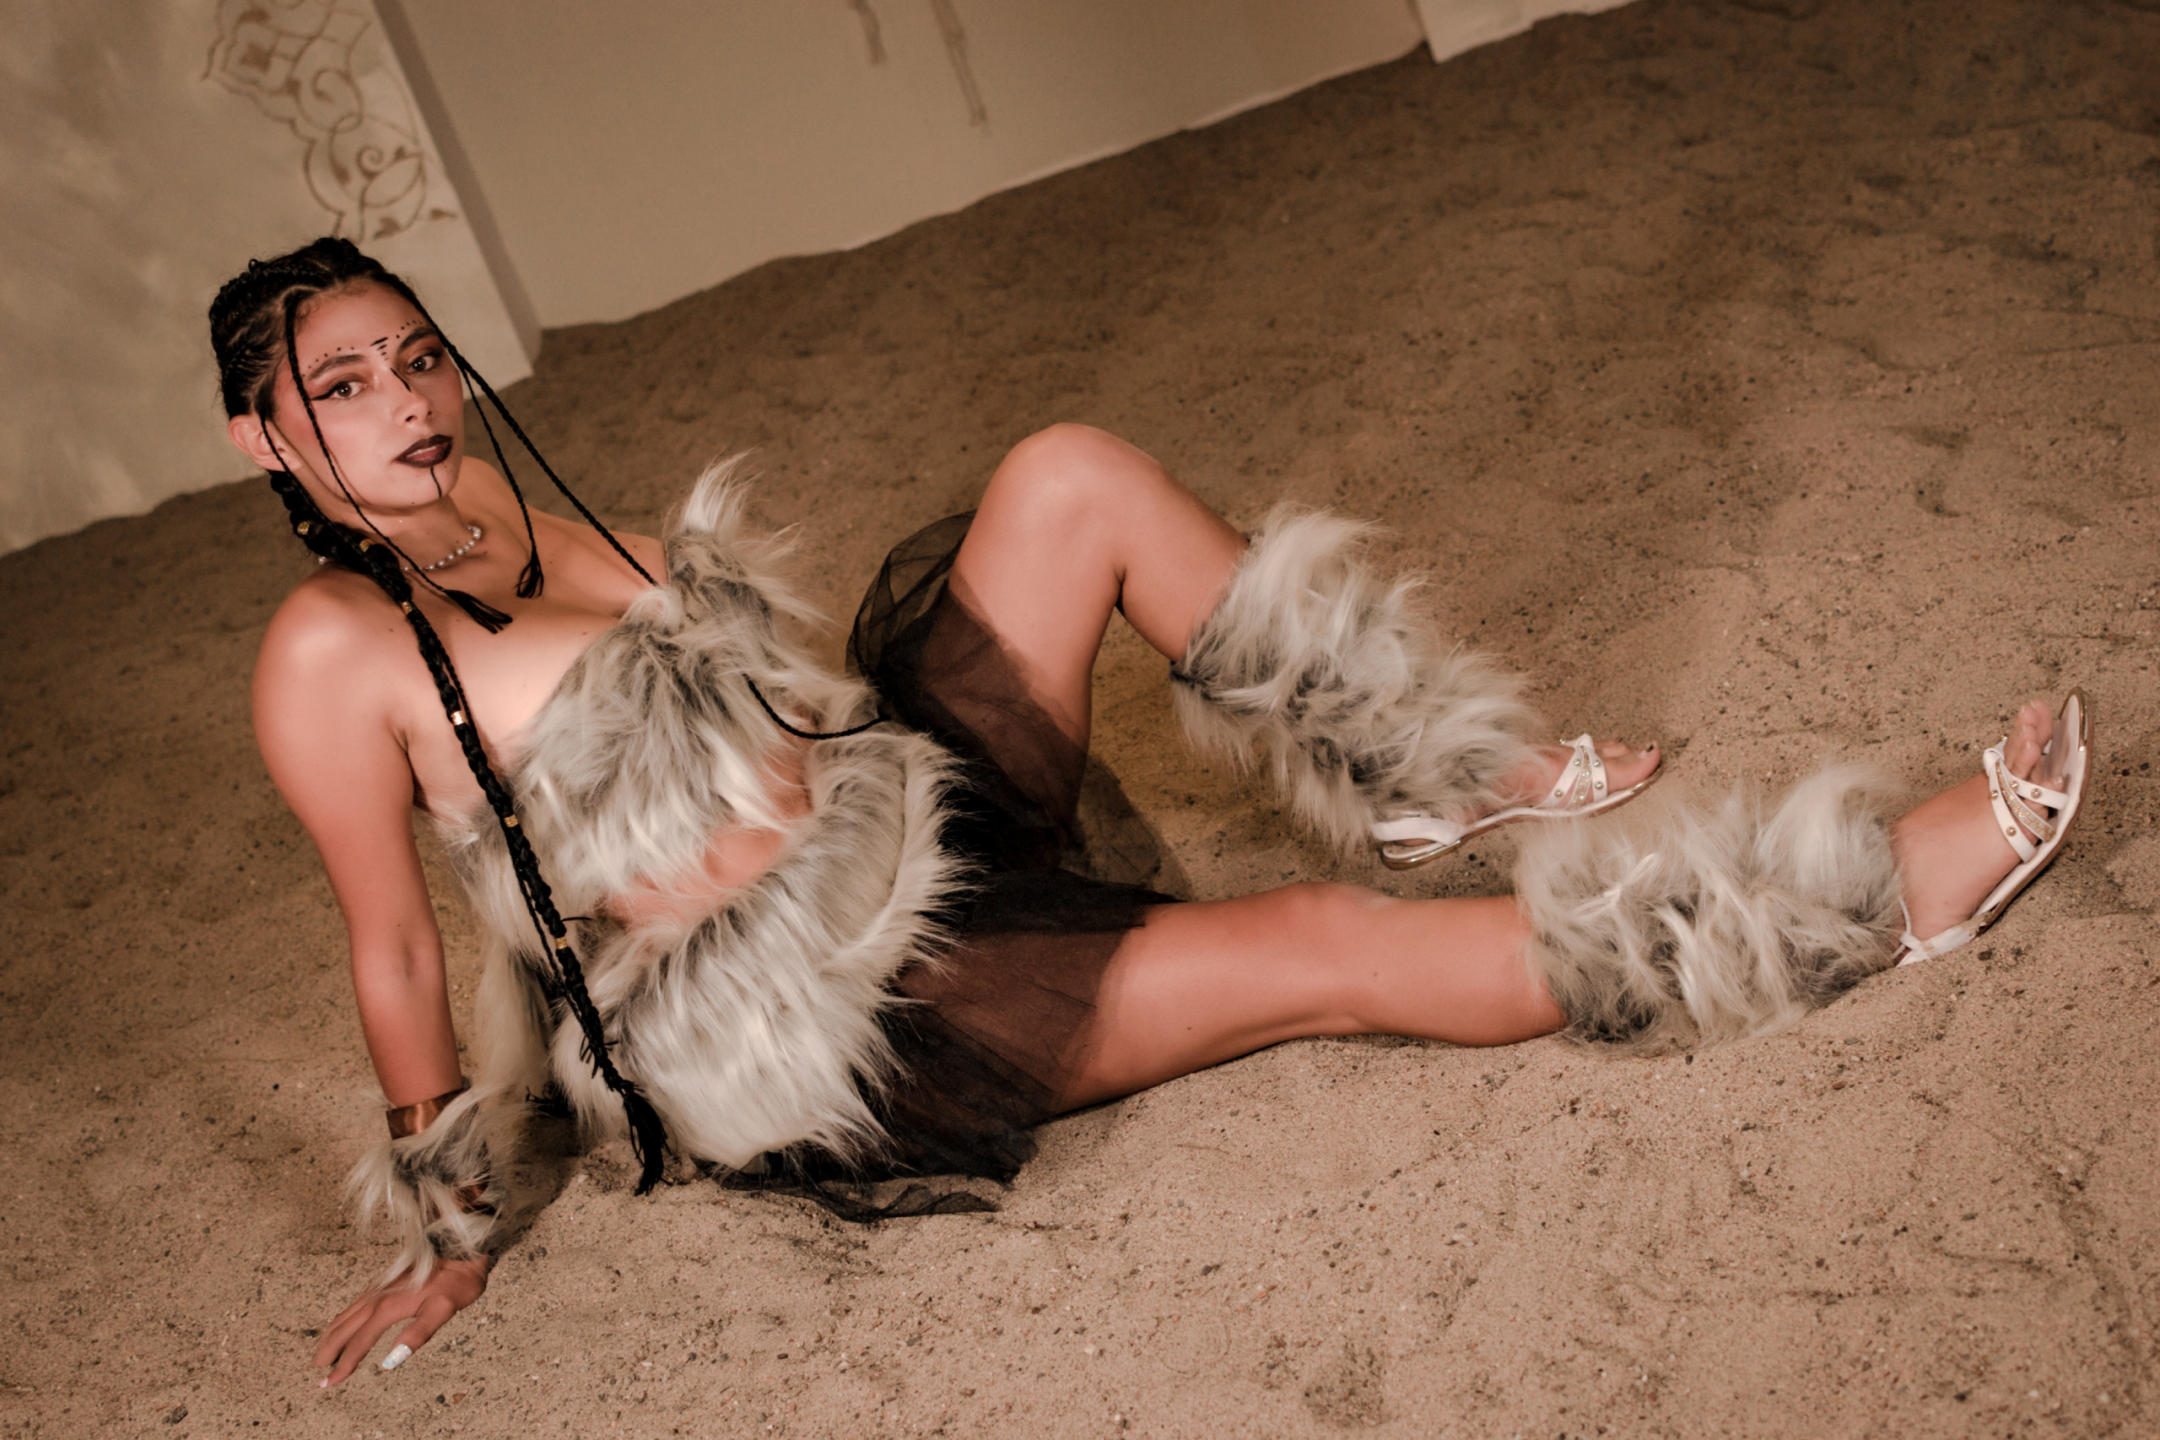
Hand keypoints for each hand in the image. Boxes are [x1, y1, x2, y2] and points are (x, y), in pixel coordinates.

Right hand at [314, 1255, 489, 1385]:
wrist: (461, 1248)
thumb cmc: (457, 1281)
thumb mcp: (445, 1309)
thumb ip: (418, 1333)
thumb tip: (391, 1361)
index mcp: (389, 1307)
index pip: (360, 1342)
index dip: (344, 1364)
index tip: (331, 1382)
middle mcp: (378, 1297)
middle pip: (344, 1328)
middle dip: (328, 1351)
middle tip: (317, 1374)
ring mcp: (379, 1289)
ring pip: (346, 1316)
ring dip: (332, 1336)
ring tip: (322, 1354)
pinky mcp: (384, 1284)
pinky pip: (354, 1306)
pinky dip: (341, 1321)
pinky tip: (342, 1326)